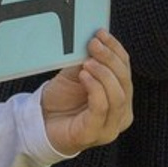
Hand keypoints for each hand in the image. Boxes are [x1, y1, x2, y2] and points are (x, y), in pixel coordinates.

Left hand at [40, 29, 132, 155]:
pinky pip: (101, 109)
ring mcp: (109, 127)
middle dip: (110, 59)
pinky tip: (84, 76)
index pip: (126, 70)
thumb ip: (87, 60)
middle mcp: (121, 114)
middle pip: (125, 83)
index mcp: (121, 97)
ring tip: (88, 61)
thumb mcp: (75, 74)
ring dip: (104, 74)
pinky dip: (95, 90)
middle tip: (94, 44)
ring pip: (118, 97)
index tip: (102, 32)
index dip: (116, 50)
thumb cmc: (62, 98)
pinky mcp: (93, 134)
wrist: (41, 122)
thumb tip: (94, 38)